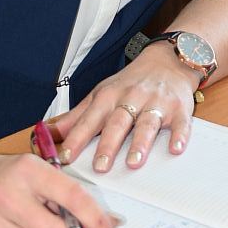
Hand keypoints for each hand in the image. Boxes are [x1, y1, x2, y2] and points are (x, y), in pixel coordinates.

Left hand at [54, 44, 198, 173]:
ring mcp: (156, 103)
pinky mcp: (179, 108)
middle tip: (100, 167)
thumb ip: (76, 117)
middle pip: (118, 122)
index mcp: (109, 96)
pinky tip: (175, 149)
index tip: (66, 156)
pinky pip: (180, 123)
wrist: (167, 60)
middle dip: (108, 144)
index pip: (90, 118)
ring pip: (147, 122)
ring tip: (133, 162)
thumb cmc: (130, 83)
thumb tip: (46, 134)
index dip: (77, 137)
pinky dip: (179, 135)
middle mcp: (131, 98)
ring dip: (140, 142)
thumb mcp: (100, 94)